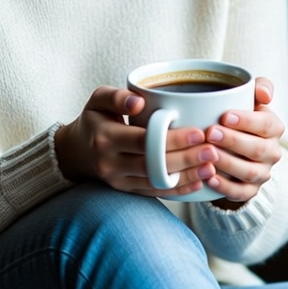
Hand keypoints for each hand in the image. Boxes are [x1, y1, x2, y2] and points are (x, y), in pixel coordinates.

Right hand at [54, 86, 219, 197]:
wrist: (74, 151)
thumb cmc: (93, 119)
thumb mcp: (97, 100)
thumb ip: (116, 96)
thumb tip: (139, 101)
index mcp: (105, 138)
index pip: (144, 141)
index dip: (172, 140)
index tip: (198, 133)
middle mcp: (110, 163)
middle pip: (154, 165)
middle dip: (186, 160)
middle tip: (213, 151)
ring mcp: (118, 181)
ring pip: (157, 183)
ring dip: (187, 177)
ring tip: (212, 168)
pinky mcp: (125, 191)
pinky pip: (154, 193)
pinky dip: (178, 189)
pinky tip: (198, 182)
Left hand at [202, 77, 284, 207]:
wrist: (235, 146)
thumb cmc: (238, 114)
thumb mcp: (250, 97)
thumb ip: (260, 87)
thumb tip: (264, 94)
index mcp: (274, 127)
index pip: (266, 125)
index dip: (247, 121)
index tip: (224, 115)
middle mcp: (272, 152)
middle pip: (258, 149)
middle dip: (233, 141)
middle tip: (210, 132)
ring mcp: (262, 173)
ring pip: (249, 172)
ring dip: (228, 163)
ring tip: (208, 154)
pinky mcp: (251, 190)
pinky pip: (241, 192)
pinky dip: (225, 187)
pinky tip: (210, 178)